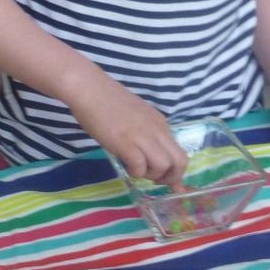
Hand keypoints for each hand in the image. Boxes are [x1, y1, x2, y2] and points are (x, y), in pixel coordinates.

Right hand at [68, 68, 187, 190]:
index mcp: (162, 125)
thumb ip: (149, 136)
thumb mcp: (139, 120)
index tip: (167, 181)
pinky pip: (140, 166)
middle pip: (180, 162)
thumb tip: (154, 157)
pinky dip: (135, 172)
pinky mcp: (125, 142)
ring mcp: (142, 136)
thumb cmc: (110, 103)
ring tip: (137, 170)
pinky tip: (126, 166)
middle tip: (154, 180)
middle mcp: (157, 130)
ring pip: (163, 165)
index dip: (176, 173)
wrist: (89, 88)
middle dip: (170, 179)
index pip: (181, 155)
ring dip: (151, 175)